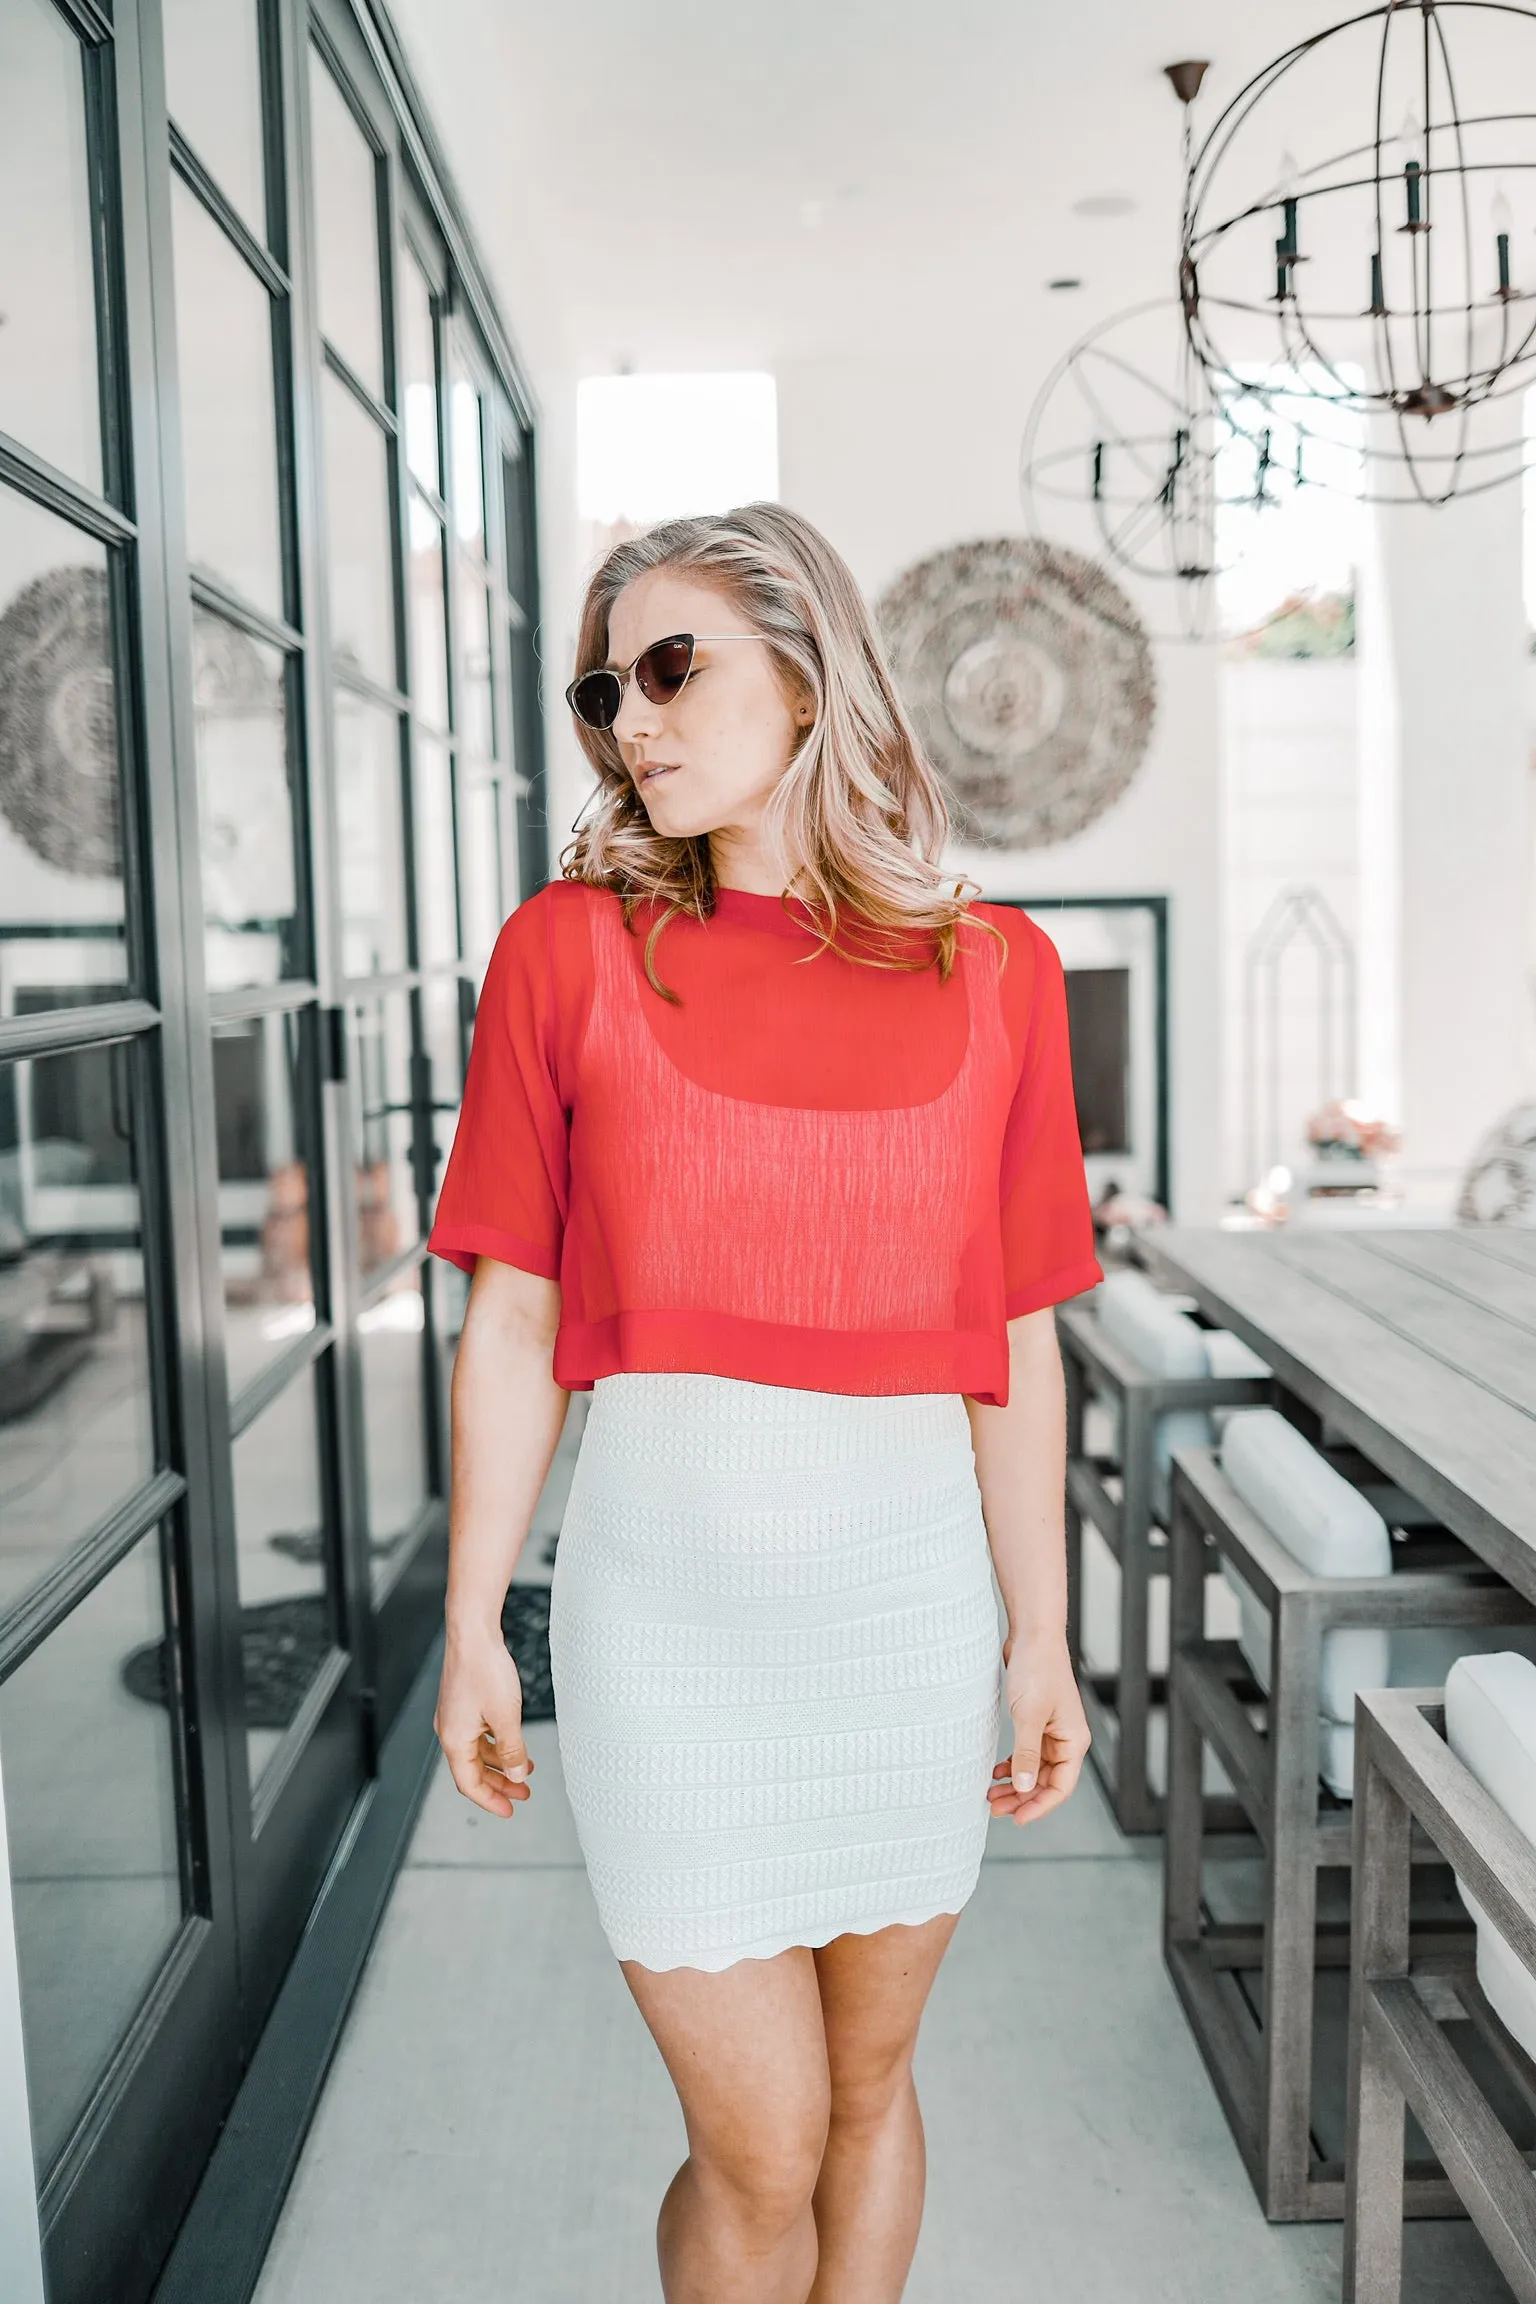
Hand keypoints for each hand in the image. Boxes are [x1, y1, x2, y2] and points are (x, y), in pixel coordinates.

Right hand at [434, 1627, 534, 1819]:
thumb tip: (516, 1775)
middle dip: (499, 1784)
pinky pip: (478, 1734)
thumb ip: (512, 1749)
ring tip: (525, 1769)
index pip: (469, 1783)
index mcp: (454, 1739)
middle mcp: (449, 1730)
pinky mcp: (462, 1703)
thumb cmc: (484, 1669)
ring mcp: (455, 1716)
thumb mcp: (506, 1716)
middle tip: (523, 1794)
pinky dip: (496, 1743)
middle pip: (473, 1770)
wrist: (472, 1632)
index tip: (510, 1810)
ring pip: (477, 1751)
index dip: (490, 1800)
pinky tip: (513, 1742)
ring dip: (501, 1763)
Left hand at [987, 1631, 1089, 1826]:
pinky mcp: (1037, 1722)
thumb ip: (1027, 1754)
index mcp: (1074, 1741)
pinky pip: (1027, 1754)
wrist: (1033, 1636)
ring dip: (1015, 1784)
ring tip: (991, 1795)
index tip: (1016, 1819)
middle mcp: (1066, 1740)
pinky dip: (1013, 1765)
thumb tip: (1024, 1789)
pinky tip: (996, 1772)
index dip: (1039, 1806)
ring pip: (1034, 1770)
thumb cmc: (1037, 1671)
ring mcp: (1052, 1731)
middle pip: (1046, 1782)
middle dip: (1022, 1798)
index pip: (1061, 1787)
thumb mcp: (1029, 1716)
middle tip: (995, 1809)